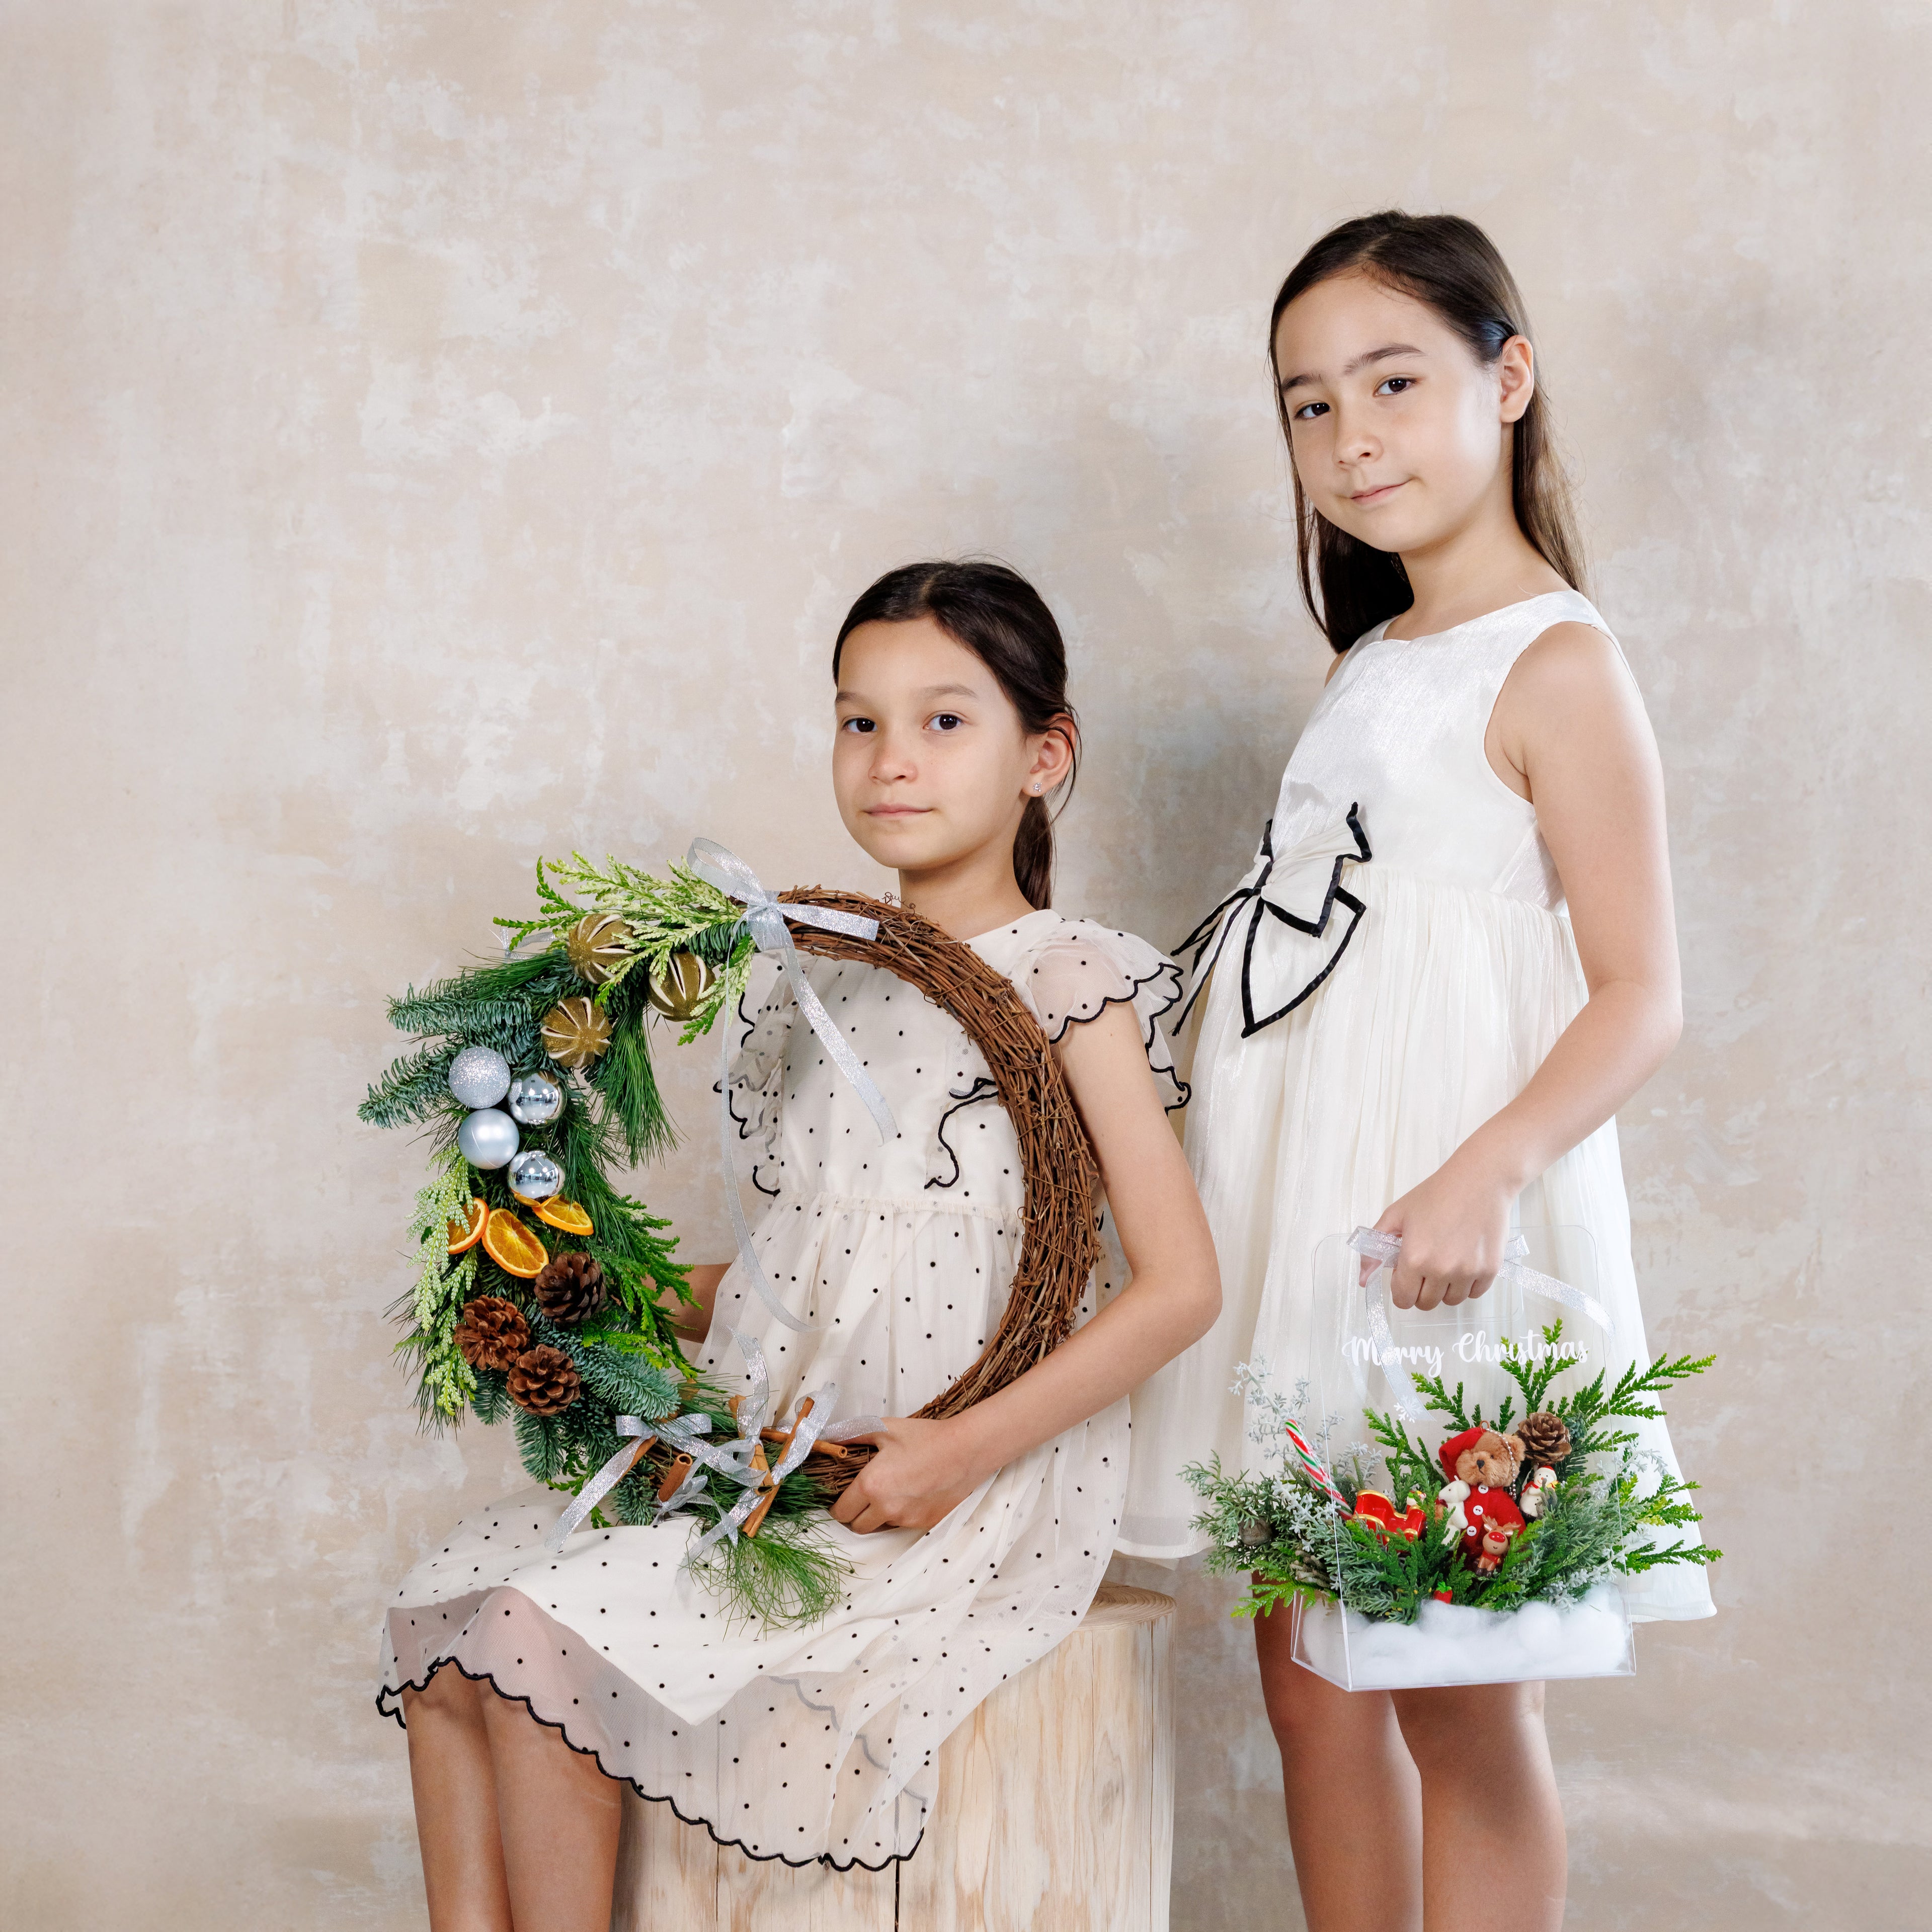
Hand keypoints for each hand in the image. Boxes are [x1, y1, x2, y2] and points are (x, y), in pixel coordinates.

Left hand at [827, 1417, 986, 1533]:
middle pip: (857, 1527)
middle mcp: (886, 1508)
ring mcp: (907, 1519)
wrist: (966, 1449)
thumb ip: (851, 1433)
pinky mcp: (925, 1524)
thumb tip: (828, 1436)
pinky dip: (900, 1515)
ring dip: (877, 1516)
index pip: (840, 1512)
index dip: (836, 1506)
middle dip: (854, 1515)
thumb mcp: (885, 1428)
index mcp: (871, 1486)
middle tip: (861, 1497)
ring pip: (880, 1527)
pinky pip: (903, 1525)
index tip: (841, 1498)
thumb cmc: (925, 1437)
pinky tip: (910, 1494)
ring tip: (889, 1492)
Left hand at [1372, 1153, 1516, 1310]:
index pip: (1403, 1299)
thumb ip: (1374, 1249)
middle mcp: (1441, 1271)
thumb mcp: (1396, 1215)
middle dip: (1420, 1289)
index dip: (1401, 1289)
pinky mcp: (1489, 1270)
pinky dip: (1467, 1284)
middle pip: (1426, 1303)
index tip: (1405, 1275)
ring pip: (1451, 1301)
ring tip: (1446, 1261)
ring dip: (1445, 1288)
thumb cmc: (1436, 1195)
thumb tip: (1363, 1280)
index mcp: (1414, 1259)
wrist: (1479, 1181)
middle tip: (1425, 1266)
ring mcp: (1468, 1272)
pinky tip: (1464, 1260)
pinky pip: (1474, 1293)